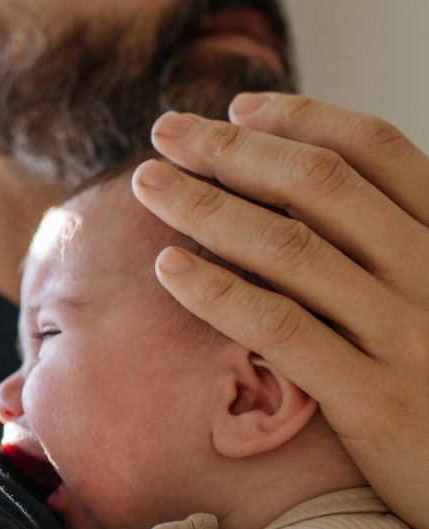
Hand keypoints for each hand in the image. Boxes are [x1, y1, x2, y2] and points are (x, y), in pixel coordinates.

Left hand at [130, 94, 428, 528]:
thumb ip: (388, 249)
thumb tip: (296, 201)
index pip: (378, 151)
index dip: (302, 118)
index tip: (237, 108)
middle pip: (319, 185)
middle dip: (233, 151)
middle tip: (167, 133)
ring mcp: (406, 334)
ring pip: (290, 247)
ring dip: (206, 207)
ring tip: (149, 186)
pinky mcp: (372, 397)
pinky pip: (280, 327)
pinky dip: (217, 290)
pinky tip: (167, 268)